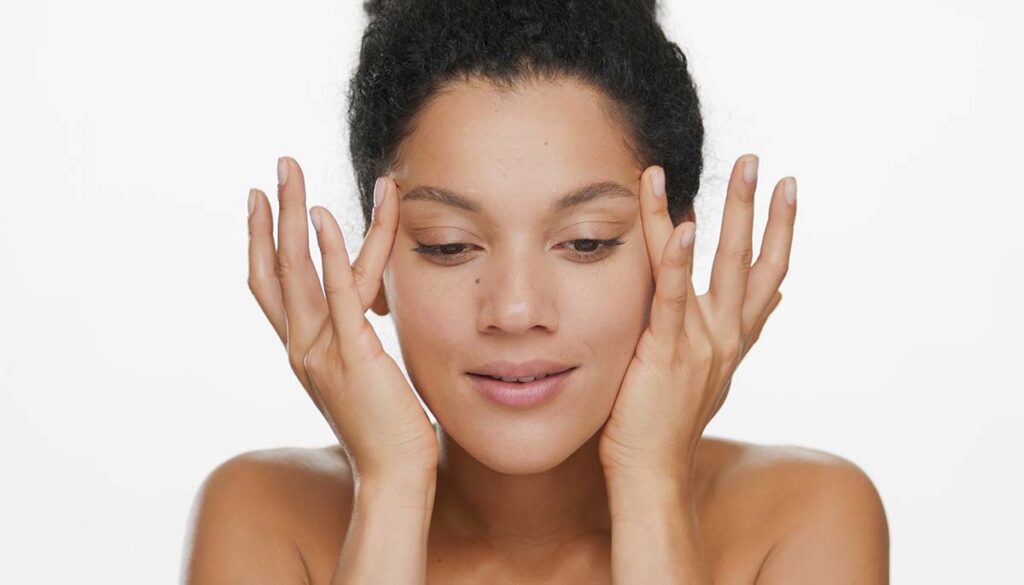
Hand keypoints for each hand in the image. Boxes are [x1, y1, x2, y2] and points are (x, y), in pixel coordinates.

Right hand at [247, 157, 437, 481]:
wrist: (394, 474)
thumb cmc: (387, 428)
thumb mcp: (361, 375)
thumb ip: (355, 339)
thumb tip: (365, 313)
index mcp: (303, 351)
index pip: (274, 286)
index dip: (264, 240)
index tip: (264, 201)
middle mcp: (302, 346)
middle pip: (276, 267)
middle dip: (274, 213)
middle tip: (278, 166)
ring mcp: (322, 350)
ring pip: (298, 270)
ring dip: (293, 215)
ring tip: (291, 171)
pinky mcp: (353, 353)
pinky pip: (338, 293)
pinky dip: (329, 252)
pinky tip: (324, 217)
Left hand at [598, 154, 795, 480]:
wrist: (652, 472)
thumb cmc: (666, 422)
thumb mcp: (711, 371)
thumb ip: (738, 333)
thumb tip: (775, 302)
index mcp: (734, 338)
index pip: (767, 275)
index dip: (780, 231)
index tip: (788, 189)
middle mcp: (727, 336)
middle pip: (752, 261)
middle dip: (757, 208)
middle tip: (760, 162)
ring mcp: (701, 341)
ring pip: (721, 266)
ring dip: (729, 213)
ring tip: (737, 169)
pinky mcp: (667, 350)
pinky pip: (673, 297)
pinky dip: (677, 260)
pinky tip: (680, 224)